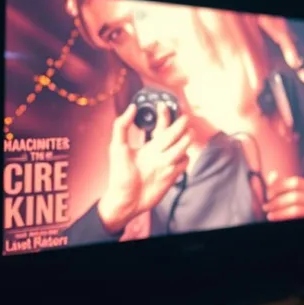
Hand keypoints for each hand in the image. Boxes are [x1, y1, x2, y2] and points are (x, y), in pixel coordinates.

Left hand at [97, 103, 192, 232]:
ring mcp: (166, 163)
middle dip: (180, 125)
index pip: (160, 126)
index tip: (164, 104)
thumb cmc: (119, 176)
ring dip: (185, 140)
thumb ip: (122, 126)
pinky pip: (184, 163)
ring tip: (187, 133)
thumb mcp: (116, 147)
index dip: (164, 115)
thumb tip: (131, 108)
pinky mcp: (172, 175)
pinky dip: (185, 158)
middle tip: (184, 117)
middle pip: (174, 134)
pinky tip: (183, 154)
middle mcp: (159, 153)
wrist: (125, 200)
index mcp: (148, 146)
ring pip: (182, 147)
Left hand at [262, 170, 303, 221]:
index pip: (295, 182)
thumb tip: (273, 173)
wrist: (303, 217)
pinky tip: (274, 217)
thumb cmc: (293, 205)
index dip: (279, 187)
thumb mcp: (287, 193)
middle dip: (277, 201)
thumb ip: (279, 184)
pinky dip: (283, 217)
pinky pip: (297, 217)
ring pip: (296, 209)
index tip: (267, 194)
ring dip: (279, 212)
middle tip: (265, 206)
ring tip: (268, 214)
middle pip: (295, 196)